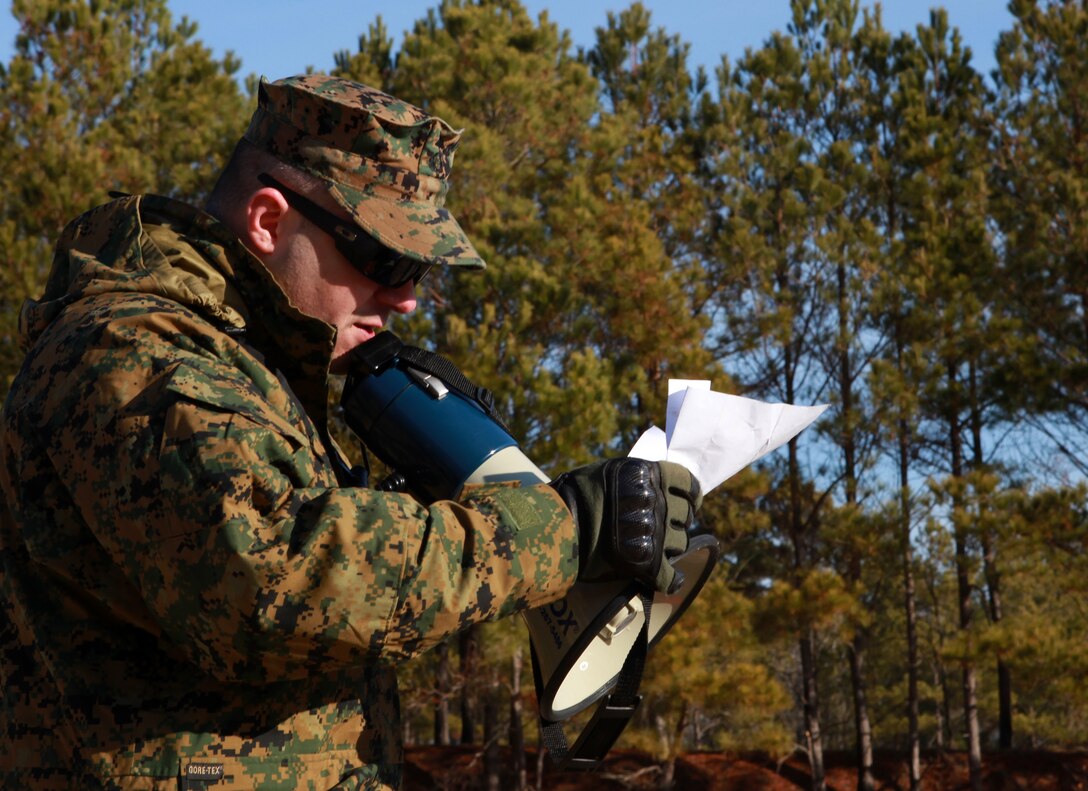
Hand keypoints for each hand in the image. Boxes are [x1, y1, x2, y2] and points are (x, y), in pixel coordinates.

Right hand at [550, 459, 701, 592]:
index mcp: (651, 476)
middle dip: (676, 521)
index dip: (690, 495)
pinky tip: (672, 579)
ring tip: (652, 547)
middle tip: (660, 526)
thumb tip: (654, 485)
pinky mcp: (647, 564)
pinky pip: (671, 577)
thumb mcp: (609, 472)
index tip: (687, 502)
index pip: (689, 485)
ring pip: (679, 545)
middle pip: (685, 517)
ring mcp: (655, 535)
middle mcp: (658, 504)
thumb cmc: (575, 494)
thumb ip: (637, 479)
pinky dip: (672, 580)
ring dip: (669, 547)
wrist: (557, 526)